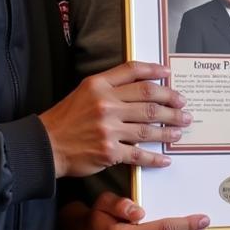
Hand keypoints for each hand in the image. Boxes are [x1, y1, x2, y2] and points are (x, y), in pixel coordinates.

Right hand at [39, 61, 188, 177]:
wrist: (45, 145)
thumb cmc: (66, 119)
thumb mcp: (84, 92)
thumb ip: (110, 85)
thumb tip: (143, 83)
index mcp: (98, 85)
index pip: (133, 71)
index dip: (155, 71)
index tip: (169, 74)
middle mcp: (106, 104)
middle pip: (149, 100)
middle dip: (172, 103)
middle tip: (184, 107)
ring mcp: (108, 129)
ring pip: (149, 127)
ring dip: (169, 129)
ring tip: (180, 129)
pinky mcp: (110, 152)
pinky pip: (140, 154)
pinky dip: (155, 157)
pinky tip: (166, 158)